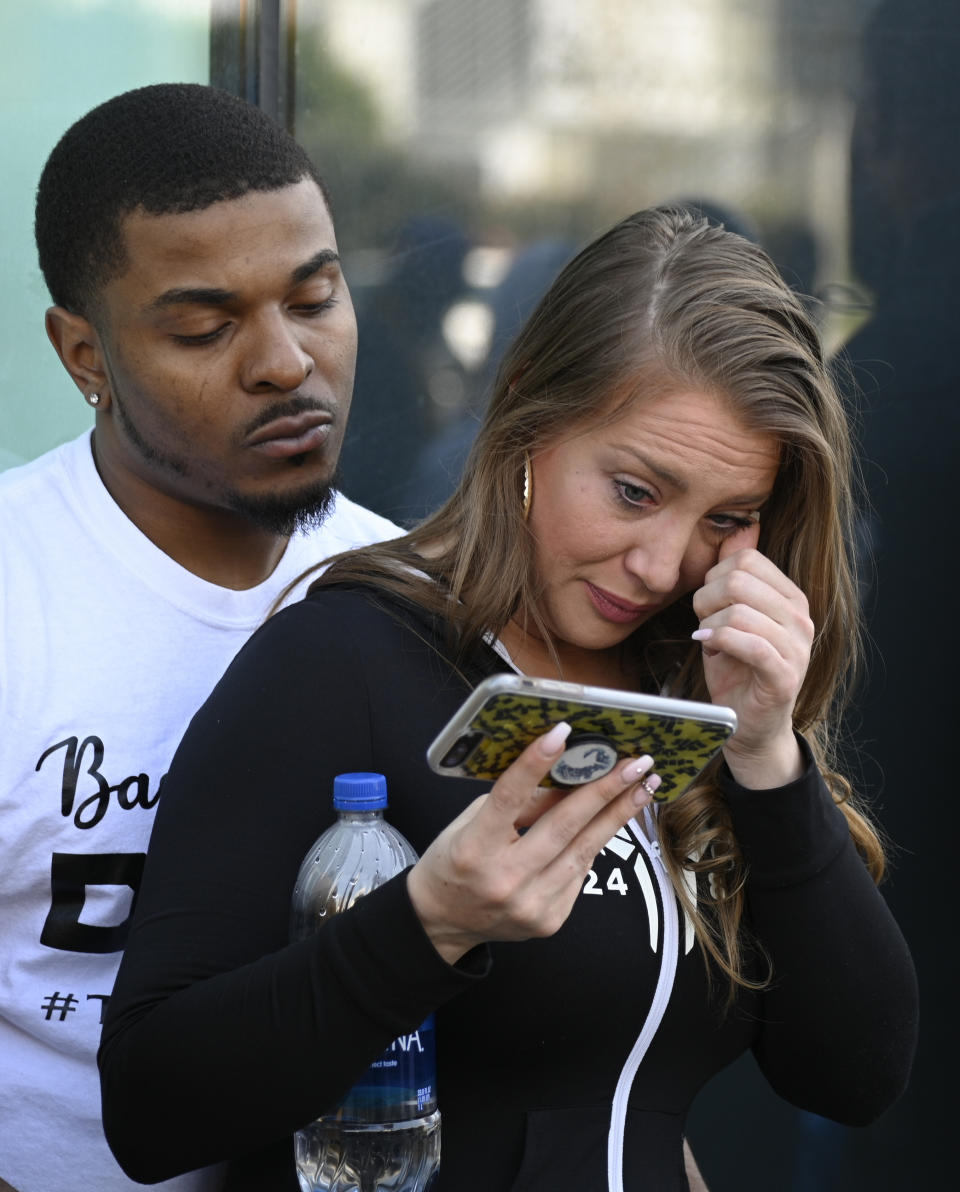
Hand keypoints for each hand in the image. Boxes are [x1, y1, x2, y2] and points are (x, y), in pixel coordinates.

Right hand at [407, 723, 659, 964]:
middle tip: (635, 763)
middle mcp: (503, 880)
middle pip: (563, 826)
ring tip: (643, 787)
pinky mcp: (550, 920)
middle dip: (604, 790)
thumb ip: (518, 803)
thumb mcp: (472, 822)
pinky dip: (594, 843)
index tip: (562, 732)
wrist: (442, 922)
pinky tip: (610, 820)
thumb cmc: (455, 860)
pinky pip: (580, 872)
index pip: (509, 798)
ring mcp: (530, 904)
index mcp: (474, 849)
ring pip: (585, 850)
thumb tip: (567, 775)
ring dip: (618, 815)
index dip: (535, 764)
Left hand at [691, 523, 812, 788]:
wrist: (748, 725)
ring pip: (740, 610)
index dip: (714, 575)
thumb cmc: (736, 669)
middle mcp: (800, 618)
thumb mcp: (729, 616)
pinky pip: (750, 644)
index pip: (746, 559)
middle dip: (706, 598)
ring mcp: (797, 647)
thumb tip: (742, 528)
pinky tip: (707, 647)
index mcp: (790, 598)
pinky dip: (720, 641)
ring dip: (709, 624)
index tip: (707, 602)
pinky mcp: (784, 676)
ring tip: (706, 639)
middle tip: (701, 621)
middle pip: (739, 579)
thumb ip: (735, 576)